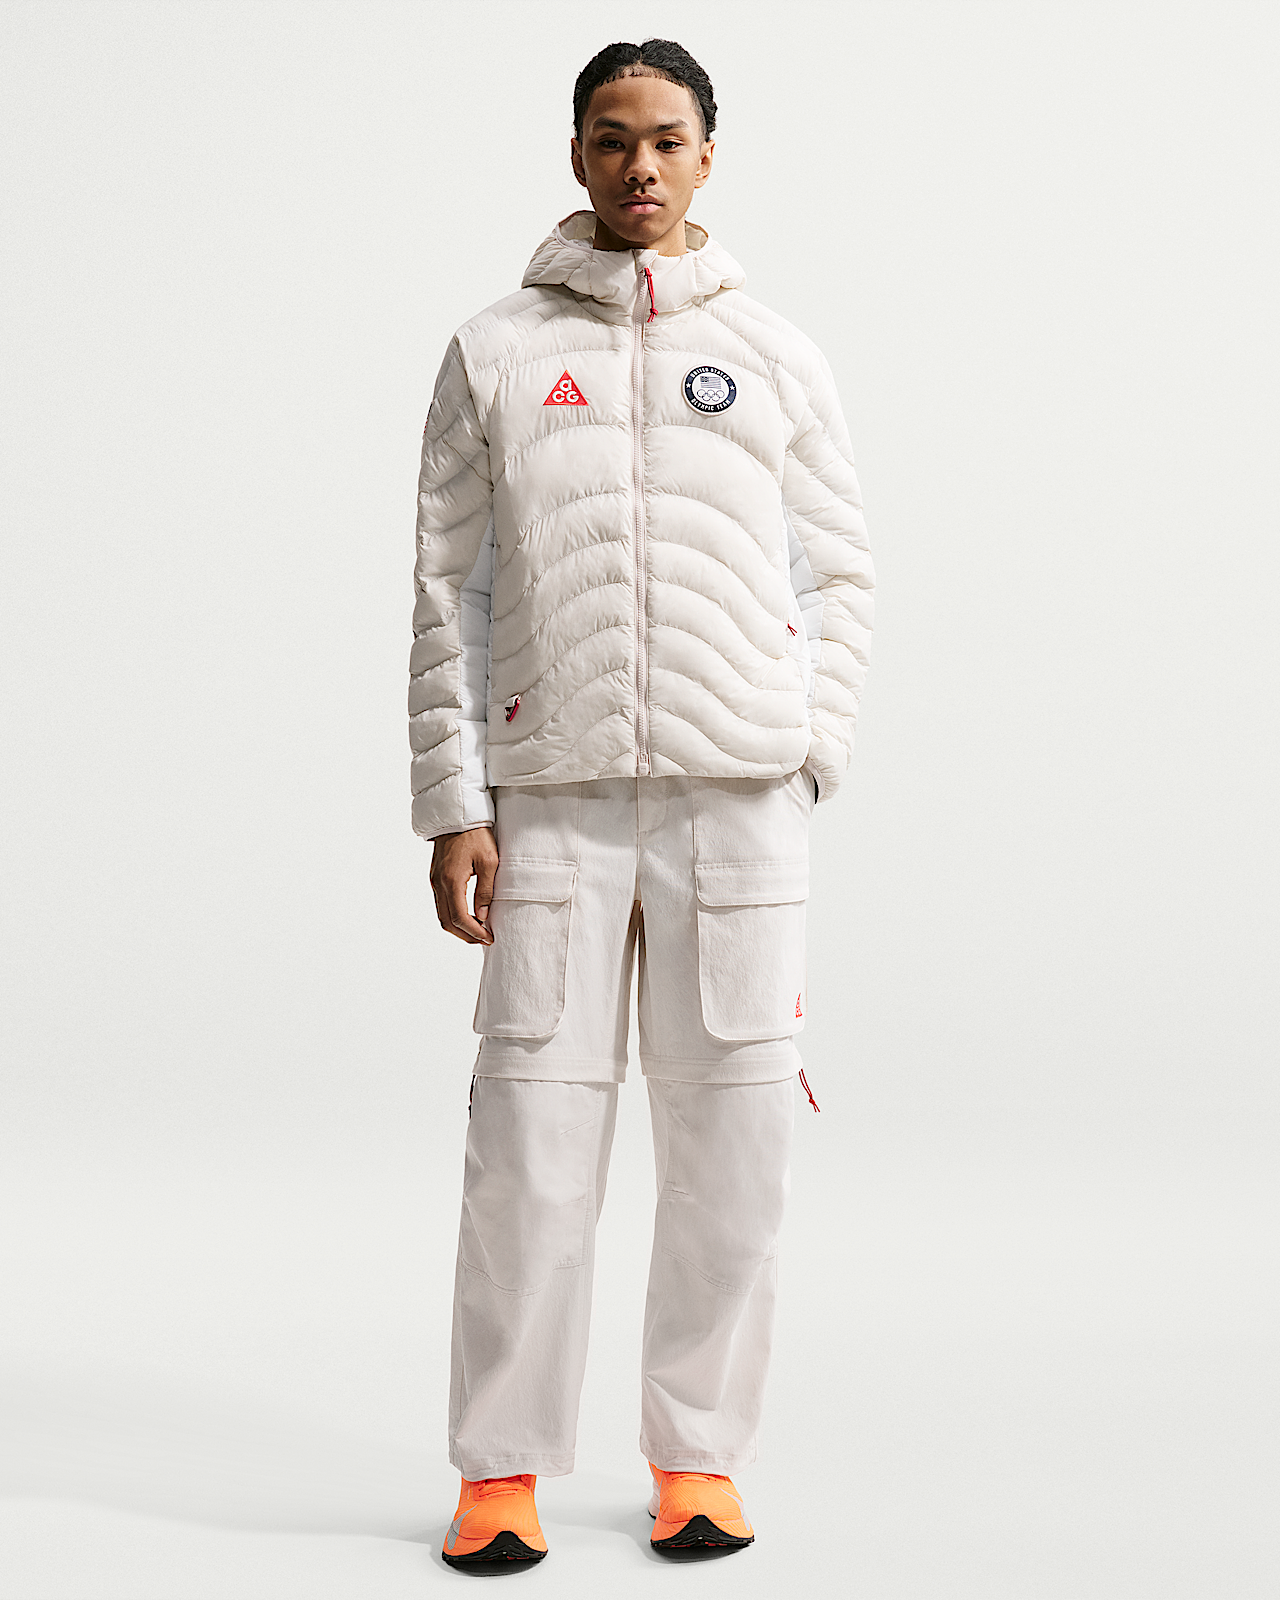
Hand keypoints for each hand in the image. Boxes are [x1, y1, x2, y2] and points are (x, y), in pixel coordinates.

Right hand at [430, 827, 498, 944]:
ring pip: (442, 915)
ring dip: (459, 928)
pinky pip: (441, 904)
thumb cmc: (476, 835)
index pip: (460, 917)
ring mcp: (435, 881)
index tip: (488, 937)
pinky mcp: (436, 877)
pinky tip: (468, 916)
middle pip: (447, 922)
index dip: (474, 932)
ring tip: (478, 931)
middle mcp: (439, 883)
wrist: (458, 816)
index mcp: (452, 880)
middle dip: (465, 935)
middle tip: (484, 940)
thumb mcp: (489, 862)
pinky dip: (453, 916)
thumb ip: (486, 891)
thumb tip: (482, 915)